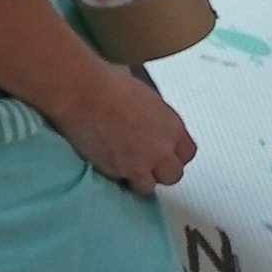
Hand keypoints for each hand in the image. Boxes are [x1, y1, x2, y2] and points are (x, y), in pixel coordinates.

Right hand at [59, 67, 196, 195]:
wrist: (83, 94)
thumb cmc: (110, 86)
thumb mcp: (147, 101)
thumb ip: (157, 122)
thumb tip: (151, 130)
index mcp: (172, 127)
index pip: (187, 154)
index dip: (174, 155)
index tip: (164, 153)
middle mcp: (161, 149)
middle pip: (173, 175)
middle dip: (160, 171)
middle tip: (145, 163)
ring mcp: (140, 164)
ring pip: (148, 186)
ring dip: (139, 178)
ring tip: (124, 166)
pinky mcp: (116, 171)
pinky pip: (122, 182)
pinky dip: (116, 175)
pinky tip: (107, 160)